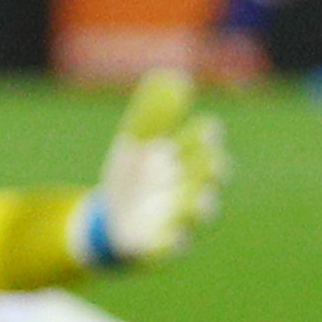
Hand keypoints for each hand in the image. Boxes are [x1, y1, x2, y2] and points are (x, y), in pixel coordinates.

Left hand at [76, 69, 229, 266]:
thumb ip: (152, 114)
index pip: (203, 142)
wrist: (108, 222)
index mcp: (184, 159)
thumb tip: (172, 75)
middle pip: (207, 176)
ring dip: (200, 205)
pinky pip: (170, 246)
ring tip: (200, 201)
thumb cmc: (132, 179)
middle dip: (211, 169)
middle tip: (213, 161)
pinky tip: (170, 238)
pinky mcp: (159, 245)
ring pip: (196, 211)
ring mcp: (177, 217)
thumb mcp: (135, 143)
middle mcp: (188, 187)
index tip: (207, 128)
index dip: (206, 136)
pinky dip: (172, 243)